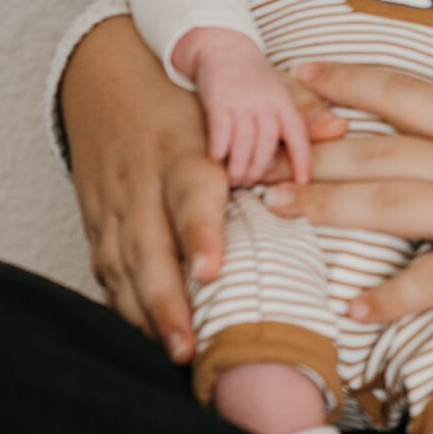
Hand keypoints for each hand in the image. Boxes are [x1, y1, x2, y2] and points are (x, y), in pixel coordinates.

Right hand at [57, 17, 334, 360]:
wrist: (103, 79)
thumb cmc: (184, 98)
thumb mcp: (231, 95)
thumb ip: (288, 112)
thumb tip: (339, 125)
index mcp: (182, 151)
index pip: (190, 196)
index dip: (199, 234)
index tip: (212, 272)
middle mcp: (141, 182)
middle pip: (147, 247)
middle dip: (165, 301)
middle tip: (188, 346)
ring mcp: (110, 206)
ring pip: (120, 268)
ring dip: (143, 314)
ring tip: (174, 354)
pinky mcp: (93, 223)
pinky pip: (104, 272)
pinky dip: (121, 306)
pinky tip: (144, 337)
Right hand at [178, 27, 313, 184]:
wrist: (222, 45)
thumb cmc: (255, 78)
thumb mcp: (282, 92)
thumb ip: (304, 113)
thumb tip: (339, 129)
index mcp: (284, 100)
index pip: (297, 133)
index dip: (302, 158)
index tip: (303, 181)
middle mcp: (265, 100)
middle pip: (267, 143)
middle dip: (260, 168)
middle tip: (251, 183)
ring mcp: (241, 100)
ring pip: (244, 141)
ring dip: (239, 165)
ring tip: (235, 179)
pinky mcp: (217, 99)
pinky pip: (220, 131)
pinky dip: (219, 150)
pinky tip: (216, 160)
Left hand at [265, 61, 432, 323]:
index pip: (405, 94)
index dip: (349, 83)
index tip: (300, 75)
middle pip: (381, 148)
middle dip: (312, 154)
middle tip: (254, 161)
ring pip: (394, 201)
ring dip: (330, 208)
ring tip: (279, 215)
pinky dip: (392, 295)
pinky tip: (354, 307)